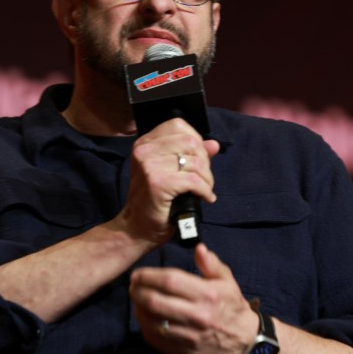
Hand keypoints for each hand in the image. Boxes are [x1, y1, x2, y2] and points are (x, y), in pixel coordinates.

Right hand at [116, 118, 219, 244]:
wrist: (138, 228)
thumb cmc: (155, 201)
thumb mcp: (172, 173)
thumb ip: (191, 155)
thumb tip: (213, 144)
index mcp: (145, 143)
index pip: (179, 125)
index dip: (196, 141)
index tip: (198, 160)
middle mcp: (144, 150)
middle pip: (190, 142)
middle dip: (205, 161)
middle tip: (204, 179)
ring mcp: (149, 165)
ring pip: (195, 162)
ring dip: (207, 179)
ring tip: (205, 190)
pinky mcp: (158, 182)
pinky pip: (194, 181)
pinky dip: (205, 190)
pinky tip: (205, 198)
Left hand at [129, 243, 258, 353]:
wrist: (245, 341)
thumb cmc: (232, 306)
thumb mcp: (227, 281)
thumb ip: (211, 263)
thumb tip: (198, 248)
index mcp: (208, 295)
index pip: (169, 281)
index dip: (148, 276)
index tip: (138, 274)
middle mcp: (198, 316)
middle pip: (155, 301)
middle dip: (137, 291)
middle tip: (133, 286)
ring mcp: (190, 337)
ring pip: (151, 321)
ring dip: (138, 308)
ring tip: (137, 300)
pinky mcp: (184, 353)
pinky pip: (155, 339)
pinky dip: (144, 326)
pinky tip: (144, 317)